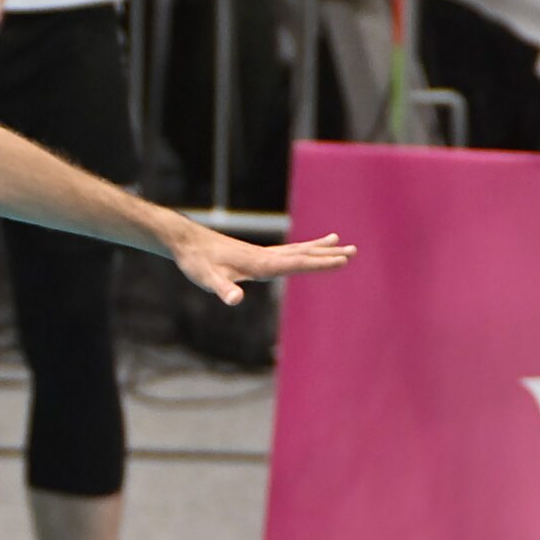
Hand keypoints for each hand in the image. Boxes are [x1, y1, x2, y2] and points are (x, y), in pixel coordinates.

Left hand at [173, 229, 356, 305]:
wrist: (185, 241)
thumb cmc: (196, 262)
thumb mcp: (207, 280)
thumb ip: (222, 290)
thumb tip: (235, 300)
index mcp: (260, 264)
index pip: (296, 263)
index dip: (319, 263)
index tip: (343, 260)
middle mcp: (264, 256)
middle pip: (302, 254)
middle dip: (327, 255)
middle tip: (354, 251)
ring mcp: (259, 253)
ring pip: (295, 250)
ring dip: (317, 247)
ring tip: (338, 240)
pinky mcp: (252, 254)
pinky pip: (283, 251)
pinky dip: (299, 249)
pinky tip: (302, 250)